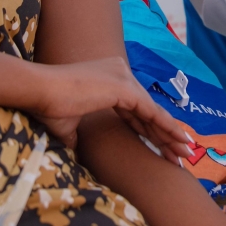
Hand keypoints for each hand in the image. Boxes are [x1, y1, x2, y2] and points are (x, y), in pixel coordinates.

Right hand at [31, 57, 192, 163]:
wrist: (40, 91)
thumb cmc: (49, 106)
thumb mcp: (68, 123)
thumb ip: (78, 132)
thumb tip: (77, 145)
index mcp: (108, 78)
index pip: (135, 108)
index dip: (148, 129)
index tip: (162, 146)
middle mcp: (119, 72)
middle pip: (146, 110)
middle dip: (164, 134)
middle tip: (181, 152)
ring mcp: (123, 77)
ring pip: (152, 112)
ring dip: (169, 134)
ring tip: (185, 152)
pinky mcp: (124, 88)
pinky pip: (150, 112)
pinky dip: (165, 128)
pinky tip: (177, 140)